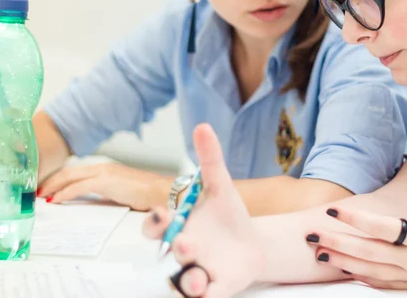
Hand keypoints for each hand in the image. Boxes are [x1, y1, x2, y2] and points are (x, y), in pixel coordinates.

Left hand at [37, 162, 169, 210]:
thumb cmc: (145, 194)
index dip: (59, 179)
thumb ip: (104, 191)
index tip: (46, 187)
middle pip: (69, 172)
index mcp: (106, 168)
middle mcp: (102, 167)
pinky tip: (55, 200)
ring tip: (41, 196)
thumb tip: (90, 200)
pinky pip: (78, 187)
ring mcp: (103, 173)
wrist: (160, 191)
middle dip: (50, 181)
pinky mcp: (105, 181)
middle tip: (36, 191)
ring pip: (70, 177)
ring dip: (53, 187)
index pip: (76, 172)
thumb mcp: (120, 190)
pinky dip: (64, 194)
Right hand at [143, 124, 262, 297]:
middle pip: (168, 255)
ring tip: (198, 279)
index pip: (155, 229)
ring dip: (187, 282)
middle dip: (175, 250)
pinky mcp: (214, 290)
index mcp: (177, 228)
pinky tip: (207, 293)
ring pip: (183, 282)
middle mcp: (180, 252)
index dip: (154, 223)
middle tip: (185, 243)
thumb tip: (203, 125)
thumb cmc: (228, 216)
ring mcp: (196, 273)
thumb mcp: (220, 186)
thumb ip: (210, 159)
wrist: (252, 242)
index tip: (162, 214)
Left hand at [306, 162, 406, 297]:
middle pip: (367, 253)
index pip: (383, 228)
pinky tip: (342, 270)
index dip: (356, 219)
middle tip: (310, 234)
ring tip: (317, 252)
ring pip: (369, 271)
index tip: (332, 209)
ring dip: (341, 262)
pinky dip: (359, 278)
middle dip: (336, 243)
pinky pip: (380, 284)